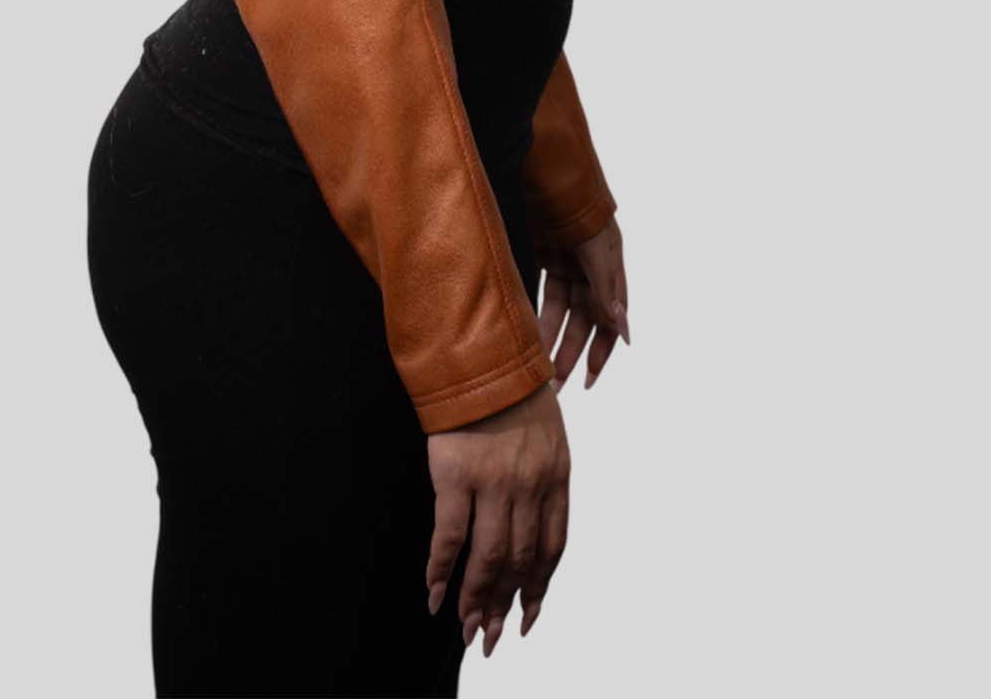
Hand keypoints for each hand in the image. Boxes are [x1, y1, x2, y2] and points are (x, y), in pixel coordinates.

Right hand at [424, 379, 568, 659]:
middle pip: (519, 561)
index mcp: (556, 474)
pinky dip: (441, 569)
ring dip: (477, 599)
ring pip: (488, 558)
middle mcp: (530, 486)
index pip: (552, 547)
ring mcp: (494, 483)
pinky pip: (450, 536)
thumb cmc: (511, 386)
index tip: (528, 616)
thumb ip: (544, 471)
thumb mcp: (546, 429)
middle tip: (492, 638)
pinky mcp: (456, 476)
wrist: (481, 351)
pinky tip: (435, 593)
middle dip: (506, 605)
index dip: (539, 587)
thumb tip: (534, 514)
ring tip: (468, 628)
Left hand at [536, 215, 630, 393]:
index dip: (602, 349)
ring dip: (549, 337)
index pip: (608, 317)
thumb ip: (606, 288)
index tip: (589, 381)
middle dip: (569, 351)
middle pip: (581, 319)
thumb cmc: (576, 199)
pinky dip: (532, 311)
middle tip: (556, 385)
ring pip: (557, 309)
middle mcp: (588, 266)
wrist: (543, 158)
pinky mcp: (538, 251)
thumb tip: (624, 330)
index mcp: (608, 264)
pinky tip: (524, 333)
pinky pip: (537, 289)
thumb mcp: (594, 246)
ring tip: (537, 367)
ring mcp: (562, 259)